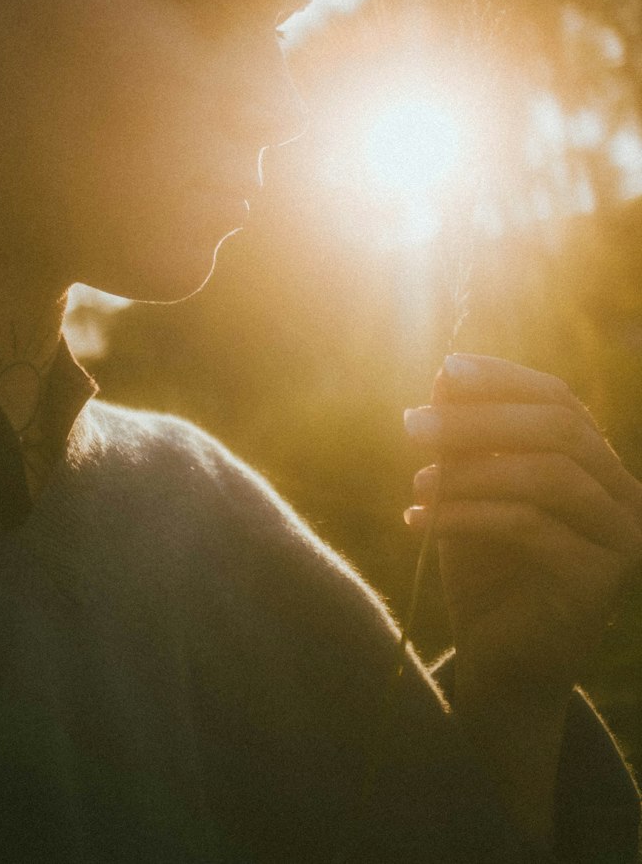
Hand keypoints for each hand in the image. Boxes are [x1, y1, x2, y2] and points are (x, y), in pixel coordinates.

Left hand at [404, 353, 641, 703]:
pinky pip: (528, 527)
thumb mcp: (469, 491)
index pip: (560, 401)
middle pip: (560, 431)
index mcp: (598, 465)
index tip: (444, 370)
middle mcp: (624, 497)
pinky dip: (465, 516)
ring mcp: (620, 539)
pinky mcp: (598, 582)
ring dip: (470, 471)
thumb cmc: (484, 568)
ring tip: (415, 483)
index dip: (504, 379)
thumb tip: (445, 376)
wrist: (498, 663)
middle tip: (411, 425)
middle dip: (481, 419)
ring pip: (548, 476)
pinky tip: (415, 521)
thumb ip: (466, 440)